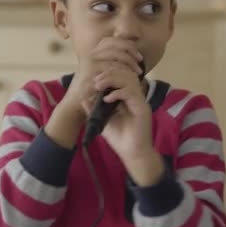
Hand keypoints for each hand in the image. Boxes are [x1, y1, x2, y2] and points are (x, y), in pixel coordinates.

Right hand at [60, 37, 144, 121]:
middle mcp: (91, 53)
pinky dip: (123, 71)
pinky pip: (112, 66)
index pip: (112, 40)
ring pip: (116, 54)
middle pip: (115, 44)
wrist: (79, 99)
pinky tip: (130, 77)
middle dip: (131, 50)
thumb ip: (115, 62)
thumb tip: (132, 52)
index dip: (127, 44)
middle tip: (140, 61)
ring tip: (138, 71)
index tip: (138, 55)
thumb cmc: (96, 87)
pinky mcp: (91, 69)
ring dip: (129, 61)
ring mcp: (90, 60)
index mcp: (95, 51)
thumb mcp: (106, 71)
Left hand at [94, 61, 164, 185]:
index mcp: (128, 97)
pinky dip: (118, 92)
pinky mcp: (142, 107)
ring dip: (112, 79)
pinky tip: (107, 99)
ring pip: (129, 79)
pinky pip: (131, 92)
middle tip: (96, 81)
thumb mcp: (102, 121)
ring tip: (99, 86)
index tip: (94, 80)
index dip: (108, 73)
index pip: (122, 76)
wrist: (133, 153)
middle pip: (126, 73)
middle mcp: (136, 96)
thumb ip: (94, 109)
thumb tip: (83, 97)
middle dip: (109, 73)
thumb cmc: (120, 139)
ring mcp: (140, 101)